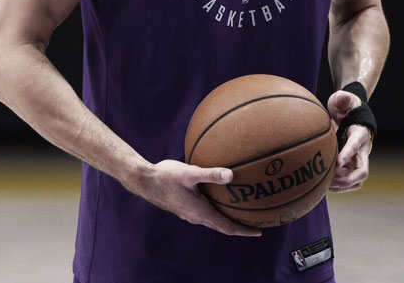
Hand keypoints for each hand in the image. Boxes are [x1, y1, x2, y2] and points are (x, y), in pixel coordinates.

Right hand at [129, 159, 261, 236]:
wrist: (144, 181)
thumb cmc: (166, 176)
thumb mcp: (189, 173)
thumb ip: (210, 174)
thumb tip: (231, 175)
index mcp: (200, 212)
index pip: (227, 227)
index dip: (244, 230)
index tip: (259, 231)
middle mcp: (196, 216)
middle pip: (222, 226)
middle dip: (239, 226)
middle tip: (254, 223)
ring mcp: (189, 212)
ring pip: (213, 219)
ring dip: (227, 218)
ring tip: (240, 211)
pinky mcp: (184, 206)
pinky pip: (205, 212)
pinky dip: (217, 209)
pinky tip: (217, 196)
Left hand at [327, 90, 371, 192]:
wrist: (353, 114)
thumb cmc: (346, 107)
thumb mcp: (343, 100)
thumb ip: (342, 99)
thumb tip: (342, 96)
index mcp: (360, 134)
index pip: (355, 145)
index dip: (347, 154)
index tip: (337, 163)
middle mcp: (362, 150)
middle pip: (362, 171)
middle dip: (347, 179)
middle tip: (329, 181)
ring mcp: (358, 159)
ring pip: (357, 180)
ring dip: (343, 186)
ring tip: (325, 186)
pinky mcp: (352, 165)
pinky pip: (350, 181)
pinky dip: (339, 185)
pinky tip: (324, 184)